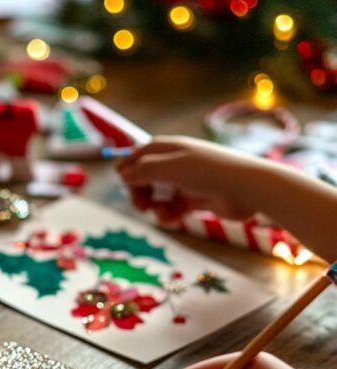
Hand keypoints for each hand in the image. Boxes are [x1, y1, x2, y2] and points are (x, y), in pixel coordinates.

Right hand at [117, 137, 272, 222]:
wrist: (247, 189)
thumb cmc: (208, 172)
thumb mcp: (170, 168)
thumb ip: (142, 170)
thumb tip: (122, 173)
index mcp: (170, 149)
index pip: (141, 153)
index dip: (129, 166)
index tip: (121, 181)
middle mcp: (178, 163)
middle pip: (146, 177)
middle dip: (139, 191)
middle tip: (140, 206)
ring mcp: (187, 182)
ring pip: (159, 195)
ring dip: (155, 206)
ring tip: (161, 214)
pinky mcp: (197, 199)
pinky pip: (174, 208)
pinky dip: (170, 215)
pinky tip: (173, 219)